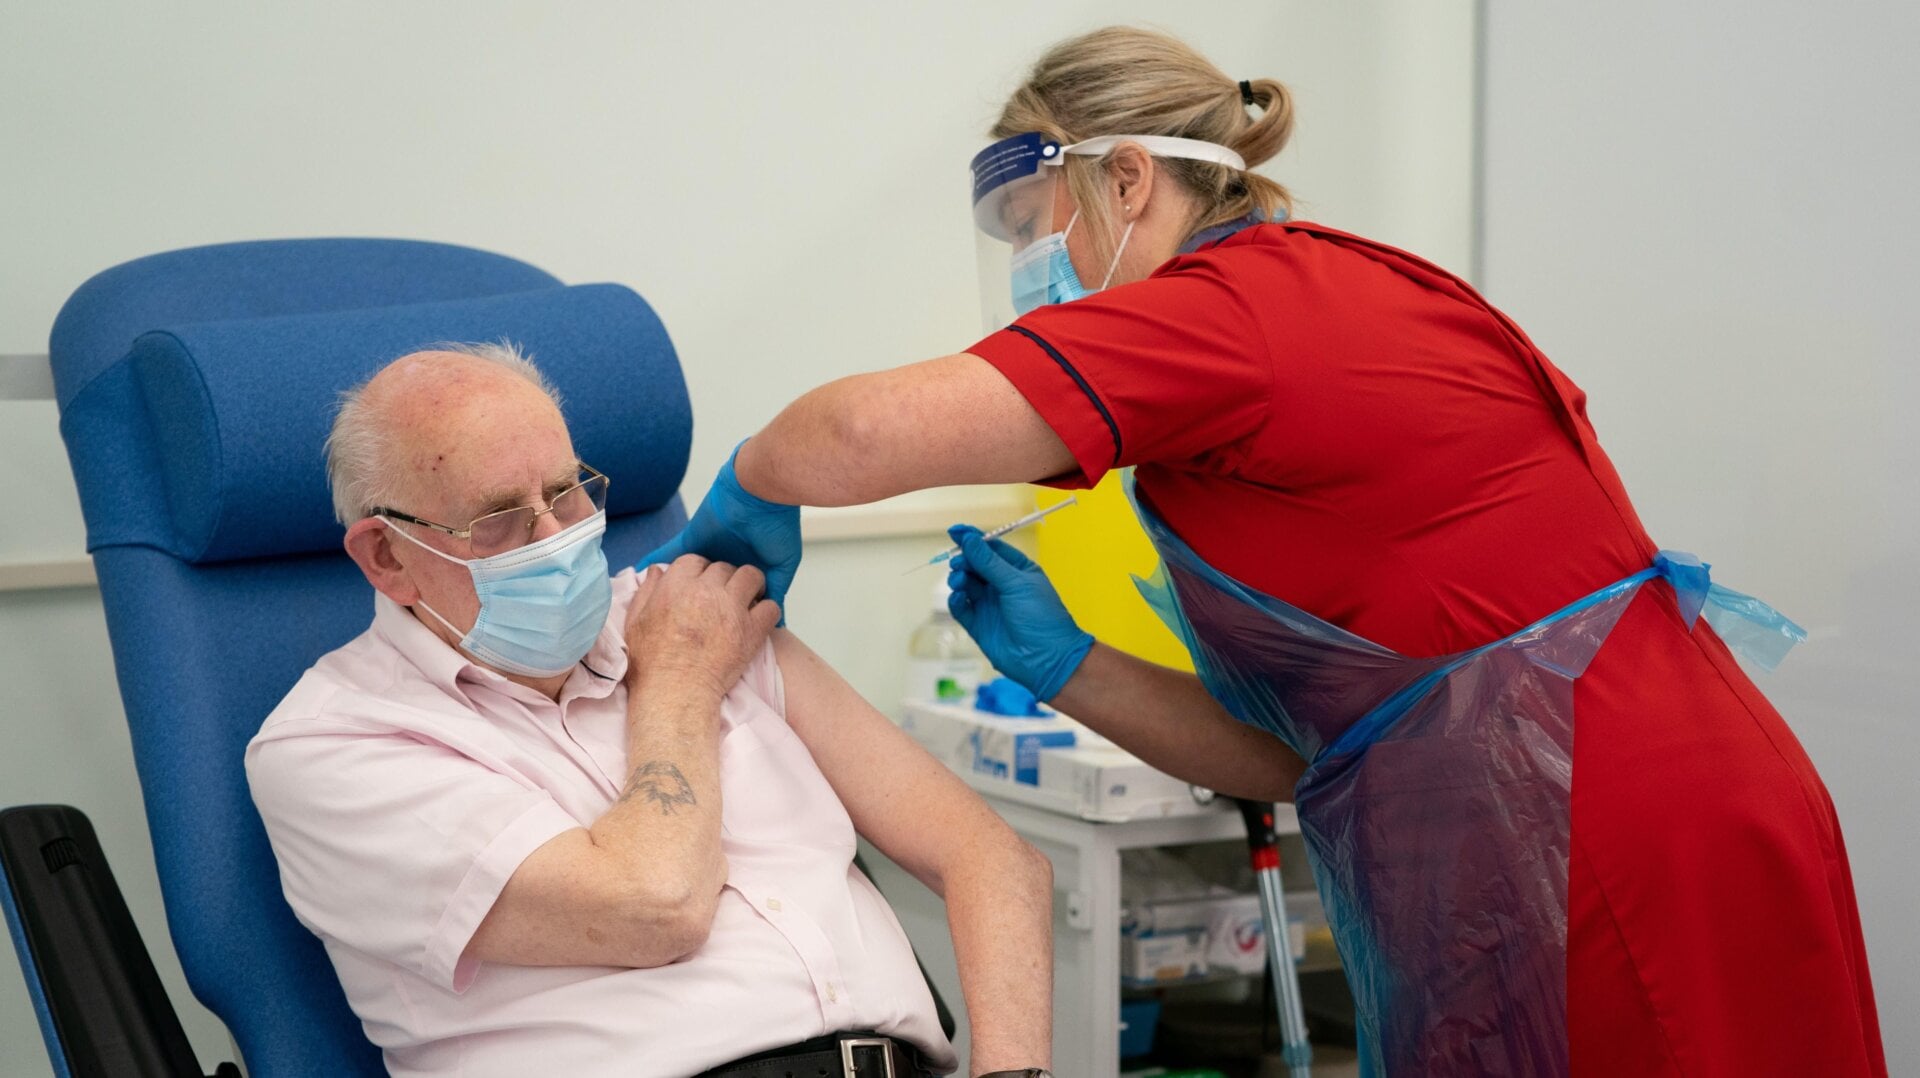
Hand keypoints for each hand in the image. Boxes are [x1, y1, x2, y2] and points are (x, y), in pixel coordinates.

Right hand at [624, 555, 781, 701]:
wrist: (675, 693)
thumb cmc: (652, 663)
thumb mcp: (635, 622)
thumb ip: (646, 592)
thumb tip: (657, 571)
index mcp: (676, 586)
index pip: (695, 560)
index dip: (699, 571)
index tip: (701, 584)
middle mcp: (705, 592)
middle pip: (723, 567)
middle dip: (723, 579)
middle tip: (723, 596)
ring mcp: (732, 609)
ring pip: (751, 576)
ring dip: (750, 585)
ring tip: (748, 598)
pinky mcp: (752, 630)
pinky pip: (771, 607)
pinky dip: (767, 611)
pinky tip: (759, 620)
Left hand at [639, 442, 800, 618]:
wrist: (759, 496)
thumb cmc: (776, 526)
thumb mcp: (783, 565)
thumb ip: (776, 590)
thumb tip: (776, 619)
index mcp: (745, 570)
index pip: (731, 600)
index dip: (724, 616)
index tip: (714, 636)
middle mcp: (723, 563)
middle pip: (704, 594)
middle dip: (696, 609)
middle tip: (686, 628)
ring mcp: (705, 552)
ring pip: (684, 579)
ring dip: (674, 593)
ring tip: (661, 613)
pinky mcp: (690, 541)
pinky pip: (666, 555)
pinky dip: (654, 565)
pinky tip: (640, 579)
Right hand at [945, 525, 1093, 701]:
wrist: (1046, 659)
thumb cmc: (1040, 617)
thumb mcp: (1016, 583)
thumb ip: (989, 562)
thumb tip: (969, 538)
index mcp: (1017, 570)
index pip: (990, 548)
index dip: (972, 539)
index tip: (954, 531)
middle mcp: (1001, 585)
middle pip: (974, 565)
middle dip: (964, 560)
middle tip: (959, 564)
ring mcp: (989, 605)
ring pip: (965, 584)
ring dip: (959, 579)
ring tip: (960, 582)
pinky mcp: (978, 625)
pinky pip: (961, 607)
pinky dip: (956, 600)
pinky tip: (959, 598)